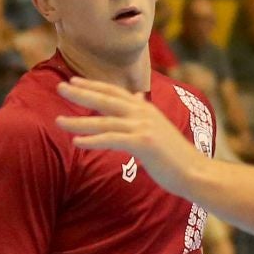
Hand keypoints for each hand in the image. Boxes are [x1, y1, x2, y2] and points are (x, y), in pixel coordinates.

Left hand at [54, 78, 206, 197]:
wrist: (195, 171)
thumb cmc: (175, 155)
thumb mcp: (157, 128)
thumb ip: (144, 113)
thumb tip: (136, 98)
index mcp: (145, 108)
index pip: (114, 92)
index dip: (93, 85)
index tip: (73, 81)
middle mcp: (143, 113)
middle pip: (106, 99)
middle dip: (81, 93)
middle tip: (59, 88)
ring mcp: (143, 127)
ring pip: (104, 120)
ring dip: (79, 121)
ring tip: (58, 121)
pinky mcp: (143, 143)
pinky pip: (112, 139)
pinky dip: (93, 140)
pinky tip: (76, 142)